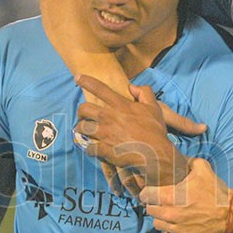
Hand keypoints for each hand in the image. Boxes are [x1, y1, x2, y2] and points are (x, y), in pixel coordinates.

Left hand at [76, 76, 202, 191]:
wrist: (155, 154)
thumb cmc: (155, 131)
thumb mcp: (154, 107)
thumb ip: (144, 92)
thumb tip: (132, 86)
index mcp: (120, 105)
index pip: (99, 88)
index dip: (86, 81)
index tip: (77, 77)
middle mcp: (109, 117)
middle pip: (83, 109)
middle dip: (81, 112)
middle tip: (84, 117)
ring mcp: (105, 134)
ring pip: (81, 128)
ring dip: (82, 130)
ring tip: (86, 133)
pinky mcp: (103, 149)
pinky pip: (89, 148)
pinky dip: (90, 149)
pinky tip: (95, 150)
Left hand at [139, 158, 232, 232]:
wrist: (232, 213)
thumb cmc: (216, 191)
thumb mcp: (203, 168)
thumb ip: (188, 161)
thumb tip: (180, 158)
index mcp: (171, 196)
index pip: (146, 195)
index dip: (147, 192)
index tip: (151, 192)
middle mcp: (170, 213)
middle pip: (150, 211)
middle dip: (154, 206)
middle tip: (162, 203)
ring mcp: (177, 228)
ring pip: (157, 225)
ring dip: (161, 220)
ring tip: (169, 216)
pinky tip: (174, 229)